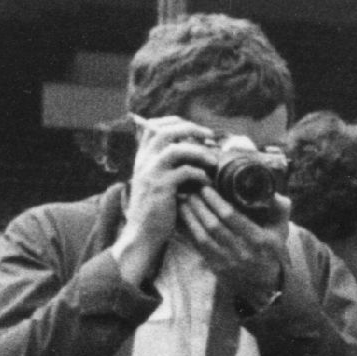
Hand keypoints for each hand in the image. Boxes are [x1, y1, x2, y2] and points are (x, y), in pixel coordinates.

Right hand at [115, 117, 220, 289]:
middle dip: (190, 129)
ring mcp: (151, 174)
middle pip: (164, 131)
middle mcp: (144, 161)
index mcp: (142, 157)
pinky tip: (207, 182)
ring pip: (175, 149)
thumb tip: (193, 150)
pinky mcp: (161, 188)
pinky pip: (184, 172)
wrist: (144, 233)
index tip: (196, 129)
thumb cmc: (157, 209)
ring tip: (213, 160)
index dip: (175, 122)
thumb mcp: (157, 182)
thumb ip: (167, 166)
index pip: (153, 126)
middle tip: (209, 136)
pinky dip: (199, 174)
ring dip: (198, 151)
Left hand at [179, 186, 287, 306]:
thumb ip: (280, 210)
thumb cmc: (272, 253)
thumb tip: (274, 192)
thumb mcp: (281, 232)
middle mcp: (242, 252)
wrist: (266, 285)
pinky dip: (188, 231)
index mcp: (259, 240)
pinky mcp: (216, 267)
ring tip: (183, 201)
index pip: (232, 217)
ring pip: (202, 235)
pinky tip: (183, 218)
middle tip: (190, 190)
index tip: (206, 188)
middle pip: (213, 225)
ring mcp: (227, 261)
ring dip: (190, 217)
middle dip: (199, 205)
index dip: (215, 201)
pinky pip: (197, 246)